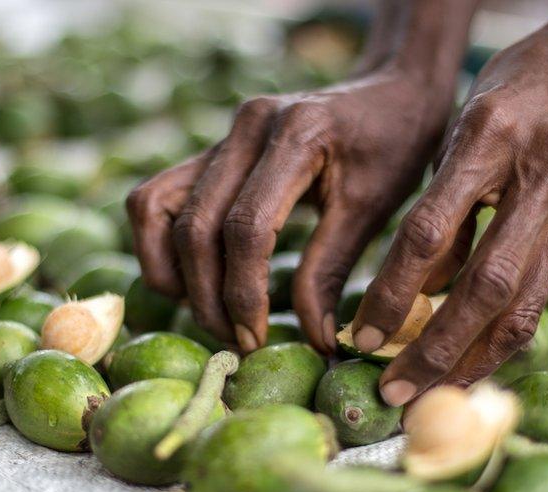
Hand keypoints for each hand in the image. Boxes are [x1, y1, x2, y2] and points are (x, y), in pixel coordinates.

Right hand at [127, 69, 450, 352]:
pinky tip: (195, 281)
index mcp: (295, 134)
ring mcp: (220, 133)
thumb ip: (332, 272)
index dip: (244, 292)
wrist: (389, 92)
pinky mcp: (211, 149)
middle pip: (194, 225)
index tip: (256, 338)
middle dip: (208, 296)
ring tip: (209, 314)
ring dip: (170, 271)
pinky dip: (163, 245)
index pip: (247, 226)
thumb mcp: (373, 209)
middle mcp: (245, 126)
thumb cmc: (393, 148)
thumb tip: (315, 342)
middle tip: (236, 341)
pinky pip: (158, 198)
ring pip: (154, 207)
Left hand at [352, 21, 547, 406]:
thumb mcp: (463, 129)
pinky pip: (541, 299)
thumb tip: (422, 291)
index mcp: (489, 138)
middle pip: (486, 286)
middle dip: (437, 349)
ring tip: (432, 397)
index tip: (362, 335)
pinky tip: (472, 366)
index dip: (394, 291)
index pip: (431, 230)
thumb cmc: (516, 91)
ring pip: (524, 306)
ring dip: (475, 361)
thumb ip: (443, 206)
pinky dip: (503, 341)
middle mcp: (535, 179)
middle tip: (395, 393)